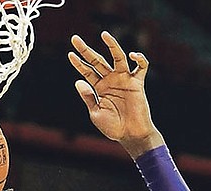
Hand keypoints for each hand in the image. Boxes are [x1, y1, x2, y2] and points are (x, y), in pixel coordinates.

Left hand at [68, 31, 162, 157]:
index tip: (69, 54)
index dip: (78, 63)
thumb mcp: (96, 113)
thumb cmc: (113, 127)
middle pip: (97, 60)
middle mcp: (110, 81)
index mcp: (99, 88)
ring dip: (112, 45)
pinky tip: (132, 55)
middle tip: (74, 39)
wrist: (130, 135)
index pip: (87, 71)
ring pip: (118, 57)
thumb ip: (88, 97)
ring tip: (104, 34)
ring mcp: (124, 80)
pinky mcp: (137, 83)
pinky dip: (139, 59)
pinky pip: (140, 67)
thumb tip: (78, 81)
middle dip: (86, 50)